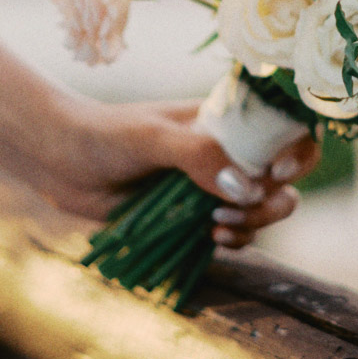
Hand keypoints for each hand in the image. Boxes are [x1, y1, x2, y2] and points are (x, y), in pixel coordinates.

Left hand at [20, 94, 314, 246]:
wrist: (60, 163)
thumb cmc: (105, 135)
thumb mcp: (152, 137)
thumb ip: (199, 156)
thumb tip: (245, 187)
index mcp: (228, 119)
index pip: (288, 128)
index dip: (297, 151)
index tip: (276, 172)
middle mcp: (230, 150)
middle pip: (286, 176)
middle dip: (274, 200)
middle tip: (240, 210)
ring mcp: (216, 185)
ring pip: (265, 208)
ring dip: (254, 224)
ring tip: (217, 226)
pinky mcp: (197, 215)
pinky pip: (238, 232)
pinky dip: (236, 239)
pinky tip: (211, 238)